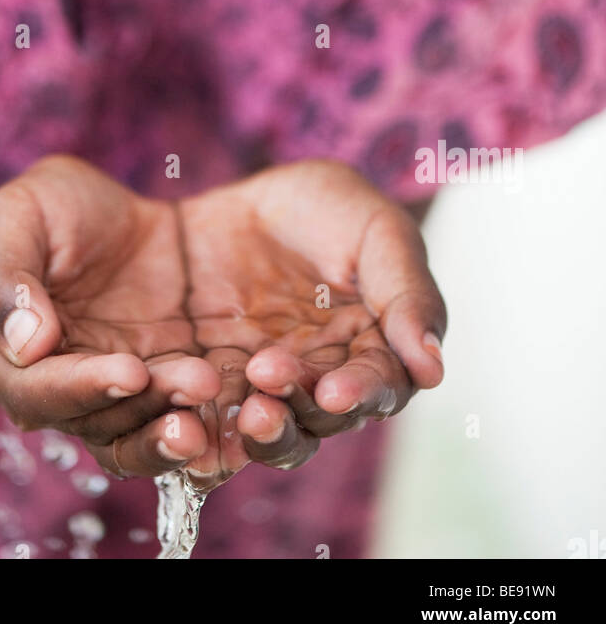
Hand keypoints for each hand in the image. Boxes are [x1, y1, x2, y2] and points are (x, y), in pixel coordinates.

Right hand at [0, 155, 221, 478]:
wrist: (111, 214)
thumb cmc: (47, 208)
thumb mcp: (16, 214)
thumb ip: (3, 275)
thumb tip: (24, 346)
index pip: (36, 389)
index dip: (82, 386)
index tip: (132, 370)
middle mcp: (47, 390)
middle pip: (90, 421)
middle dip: (142, 406)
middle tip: (195, 380)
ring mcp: (103, 397)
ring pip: (132, 434)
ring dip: (172, 425)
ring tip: (212, 390)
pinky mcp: (153, 394)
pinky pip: (171, 422)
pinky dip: (201, 426)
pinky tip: (235, 413)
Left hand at [177, 159, 446, 486]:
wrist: (245, 196)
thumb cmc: (327, 207)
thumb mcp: (375, 229)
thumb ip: (407, 293)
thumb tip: (432, 368)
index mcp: (373, 350)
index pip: (376, 386)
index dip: (359, 393)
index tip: (335, 392)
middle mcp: (322, 380)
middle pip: (319, 420)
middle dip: (297, 413)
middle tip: (271, 391)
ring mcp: (266, 385)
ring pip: (270, 427)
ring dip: (258, 428)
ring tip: (242, 408)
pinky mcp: (214, 379)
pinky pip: (211, 413)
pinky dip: (205, 424)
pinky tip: (192, 419)